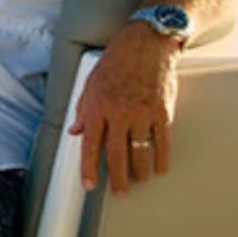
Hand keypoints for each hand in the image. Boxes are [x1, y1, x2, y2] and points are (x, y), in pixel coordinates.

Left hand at [70, 24, 181, 195]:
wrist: (147, 44)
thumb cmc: (117, 61)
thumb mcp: (91, 83)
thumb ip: (83, 110)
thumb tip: (75, 131)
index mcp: (98, 107)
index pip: (91, 145)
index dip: (89, 168)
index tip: (89, 185)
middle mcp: (119, 113)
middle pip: (117, 154)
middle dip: (117, 178)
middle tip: (119, 192)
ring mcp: (142, 113)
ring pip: (140, 152)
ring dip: (139, 172)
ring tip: (138, 181)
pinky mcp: (163, 112)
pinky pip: (162, 142)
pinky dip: (161, 158)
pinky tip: (159, 169)